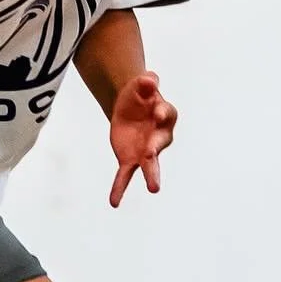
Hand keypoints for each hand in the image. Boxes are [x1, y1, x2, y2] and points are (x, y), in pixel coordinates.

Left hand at [108, 71, 177, 206]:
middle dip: (155, 149)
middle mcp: (159, 136)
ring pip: (149, 165)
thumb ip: (146, 81)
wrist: (129, 107)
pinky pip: (125, 175)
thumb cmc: (140, 94)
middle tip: (152, 154)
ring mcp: (145, 151)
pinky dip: (119, 188)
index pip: (166, 113)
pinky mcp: (130, 159)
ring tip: (155, 188)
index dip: (161, 113)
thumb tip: (148, 79)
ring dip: (151, 176)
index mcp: (165, 114)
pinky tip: (114, 202)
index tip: (157, 113)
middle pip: (159, 144)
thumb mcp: (140, 84)